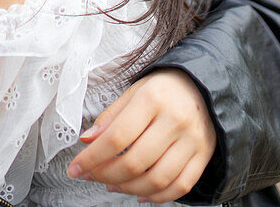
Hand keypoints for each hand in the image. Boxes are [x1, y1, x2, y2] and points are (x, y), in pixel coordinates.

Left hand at [66, 68, 216, 202]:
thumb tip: (88, 141)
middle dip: (106, 175)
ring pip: (157, 179)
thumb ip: (111, 117)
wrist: (203, 85)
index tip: (76, 168)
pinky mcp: (203, 154)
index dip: (91, 158)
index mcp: (153, 99)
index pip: (116, 137)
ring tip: (113, 184)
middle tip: (93, 175)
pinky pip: (180, 186)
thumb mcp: (134, 91)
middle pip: (135, 162)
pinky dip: (158, 197)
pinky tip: (141, 193)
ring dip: (128, 189)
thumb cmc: (164, 89)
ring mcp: (192, 140)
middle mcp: (176, 120)